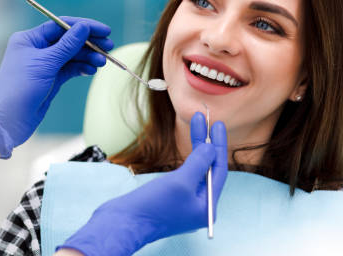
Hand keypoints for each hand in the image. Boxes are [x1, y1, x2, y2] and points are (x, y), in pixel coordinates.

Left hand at [0, 17, 112, 157]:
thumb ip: (67, 45)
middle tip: (109, 46)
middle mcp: (36, 49)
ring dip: (87, 57)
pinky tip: (91, 69)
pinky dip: (81, 68)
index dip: (83, 26)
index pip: (61, 25)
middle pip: (68, 40)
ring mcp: (44, 65)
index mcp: (30, 39)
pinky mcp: (50, 79)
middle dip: (89, 43)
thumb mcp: (46, 63)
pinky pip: (69, 69)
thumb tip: (84, 27)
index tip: (104, 30)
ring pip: (71, 55)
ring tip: (102, 62)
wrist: (8, 120)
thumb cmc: (21, 87)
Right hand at [59, 113, 227, 255]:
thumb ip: (199, 163)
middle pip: (207, 169)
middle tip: (203, 119)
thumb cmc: (153, 205)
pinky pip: (185, 176)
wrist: (124, 222)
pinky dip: (187, 160)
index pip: (218, 170)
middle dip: (206, 143)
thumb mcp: (181, 181)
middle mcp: (198, 206)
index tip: (216, 124)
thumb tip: (211, 148)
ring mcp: (184, 203)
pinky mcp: (170, 200)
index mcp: (207, 207)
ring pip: (196, 170)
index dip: (218, 145)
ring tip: (196, 125)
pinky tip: (187, 148)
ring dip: (196, 148)